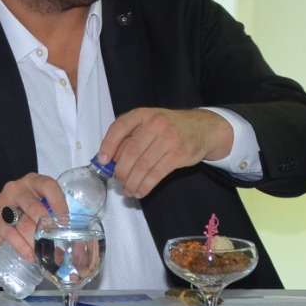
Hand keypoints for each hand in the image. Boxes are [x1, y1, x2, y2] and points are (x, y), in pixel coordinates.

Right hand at [0, 173, 63, 260]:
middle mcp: (17, 189)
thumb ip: (53, 211)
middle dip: (47, 227)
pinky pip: (11, 235)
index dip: (58, 203)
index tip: (65, 221)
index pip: (48, 186)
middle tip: (56, 240)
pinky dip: (23, 247)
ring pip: (24, 224)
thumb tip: (74, 235)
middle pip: (34, 207)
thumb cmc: (25, 210)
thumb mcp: (39, 203)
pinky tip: (31, 256)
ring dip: (36, 241)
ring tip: (45, 253)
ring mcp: (4, 203)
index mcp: (33, 182)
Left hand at [98, 107, 232, 197]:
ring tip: (127, 190)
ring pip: (143, 165)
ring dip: (132, 182)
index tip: (102, 161)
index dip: (108, 145)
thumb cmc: (168, 127)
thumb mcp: (148, 123)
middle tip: (118, 181)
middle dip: (121, 171)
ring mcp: (169, 139)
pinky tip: (140, 191)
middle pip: (130, 151)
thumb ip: (130, 136)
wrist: (203, 128)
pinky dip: (145, 185)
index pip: (119, 127)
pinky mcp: (179, 155)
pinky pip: (157, 174)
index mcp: (142, 114)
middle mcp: (155, 124)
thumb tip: (111, 160)